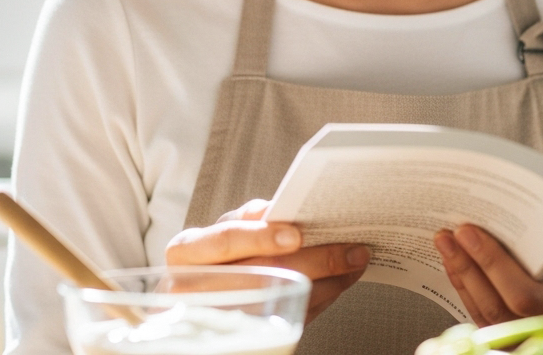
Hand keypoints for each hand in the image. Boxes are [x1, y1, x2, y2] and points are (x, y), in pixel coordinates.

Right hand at [165, 199, 370, 322]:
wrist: (200, 304)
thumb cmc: (214, 258)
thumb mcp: (223, 232)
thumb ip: (251, 221)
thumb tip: (298, 210)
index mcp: (187, 251)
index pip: (225, 240)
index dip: (262, 236)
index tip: (298, 233)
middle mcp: (196, 285)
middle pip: (261, 273)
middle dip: (314, 261)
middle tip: (352, 250)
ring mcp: (219, 314)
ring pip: (282, 299)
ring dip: (327, 282)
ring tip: (355, 263)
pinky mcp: (245, 333)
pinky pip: (285, 316)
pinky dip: (318, 299)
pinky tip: (339, 283)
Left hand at [434, 192, 542, 326]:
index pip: (522, 294)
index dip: (493, 264)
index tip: (470, 232)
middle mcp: (542, 332)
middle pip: (493, 305)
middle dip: (467, 265)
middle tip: (449, 232)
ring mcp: (522, 339)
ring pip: (482, 311)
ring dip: (460, 274)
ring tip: (444, 242)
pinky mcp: (507, 337)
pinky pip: (480, 315)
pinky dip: (465, 287)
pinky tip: (455, 262)